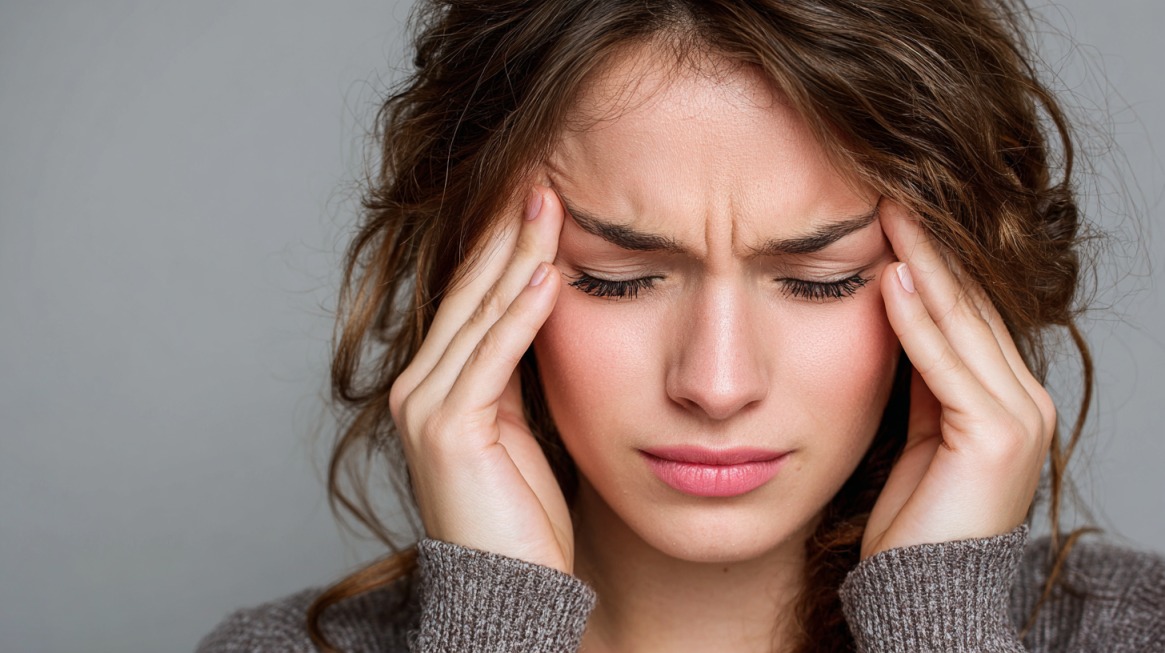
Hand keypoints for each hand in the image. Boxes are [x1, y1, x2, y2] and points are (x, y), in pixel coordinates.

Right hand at [388, 186, 573, 573]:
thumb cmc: (522, 517)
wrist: (511, 592)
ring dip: (517, 257)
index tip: (537, 200)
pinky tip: (548, 274)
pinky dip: (521, 314)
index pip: (470, 298)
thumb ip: (518, 372)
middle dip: (506, 235)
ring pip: (479, 315)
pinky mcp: (446, 429)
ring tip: (549, 205)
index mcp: (434, 384)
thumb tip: (543, 311)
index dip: (501, 247)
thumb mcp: (521, 428)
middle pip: (468, 294)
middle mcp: (418, 387)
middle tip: (541, 179)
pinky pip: (493, 357)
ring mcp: (425, 407)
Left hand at [863, 201, 1055, 558]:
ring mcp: (1019, 417)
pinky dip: (915, 320)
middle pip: (968, 307)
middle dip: (926, 248)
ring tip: (889, 210)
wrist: (920, 593)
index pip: (964, 313)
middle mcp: (1025, 400)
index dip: (928, 261)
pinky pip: (945, 365)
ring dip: (921, 264)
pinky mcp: (997, 436)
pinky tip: (889, 276)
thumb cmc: (911, 522)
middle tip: (888, 190)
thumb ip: (920, 379)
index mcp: (1006, 399)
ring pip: (961, 323)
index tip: (889, 213)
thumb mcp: (917, 435)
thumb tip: (895, 317)